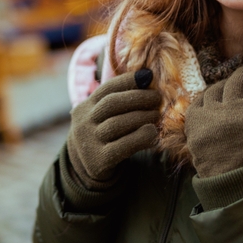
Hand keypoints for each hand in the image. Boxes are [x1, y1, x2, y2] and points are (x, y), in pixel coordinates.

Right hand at [67, 69, 160, 189]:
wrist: (86, 167)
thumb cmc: (104, 135)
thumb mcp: (103, 116)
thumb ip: (119, 100)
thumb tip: (148, 77)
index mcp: (85, 107)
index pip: (106, 89)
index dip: (128, 80)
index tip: (148, 75)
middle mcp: (84, 123)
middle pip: (111, 104)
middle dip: (138, 97)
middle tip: (158, 98)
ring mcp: (89, 142)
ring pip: (118, 124)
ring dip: (143, 117)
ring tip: (158, 115)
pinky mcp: (99, 161)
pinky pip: (124, 146)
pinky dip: (141, 137)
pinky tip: (153, 134)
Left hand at [184, 58, 242, 177]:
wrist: (234, 186)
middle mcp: (230, 109)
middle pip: (238, 78)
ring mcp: (208, 115)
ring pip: (217, 87)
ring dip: (227, 87)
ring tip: (232, 94)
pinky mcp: (192, 123)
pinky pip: (200, 100)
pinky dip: (209, 99)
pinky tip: (216, 105)